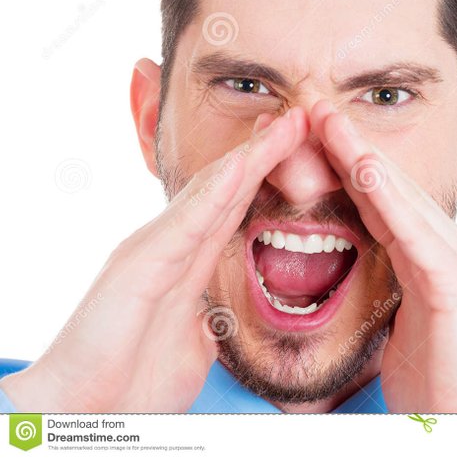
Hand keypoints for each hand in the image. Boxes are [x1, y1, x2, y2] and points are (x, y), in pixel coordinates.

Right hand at [0, 109, 308, 411]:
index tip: (301, 148)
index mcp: (186, 264)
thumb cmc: (132, 381)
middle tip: (300, 117)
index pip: (233, 208)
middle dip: (265, 152)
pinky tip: (242, 167)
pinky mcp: (138, 269)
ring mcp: (152, 252)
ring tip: (285, 125)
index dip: (267, 176)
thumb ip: (210, 316)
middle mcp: (170, 247)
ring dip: (251, 158)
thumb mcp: (193, 342)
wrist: (80, 414)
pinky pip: (185, 225)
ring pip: (211, 193)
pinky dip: (215, 194)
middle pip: (226, 189)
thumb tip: (226, 308)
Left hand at [309, 100, 456, 412]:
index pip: (378, 199)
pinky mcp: (456, 284)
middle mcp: (444, 246)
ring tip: (329, 118)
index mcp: (426, 255)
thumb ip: (387, 289)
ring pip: (400, 197)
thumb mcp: (400, 322)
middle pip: (387, 185)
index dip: (344, 162)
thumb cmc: (438, 380)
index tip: (310, 132)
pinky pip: (414, 233)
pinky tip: (363, 170)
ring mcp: (455, 260)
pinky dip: (389, 199)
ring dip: (362, 156)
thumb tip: (360, 278)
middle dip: (348, 143)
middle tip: (313, 105)